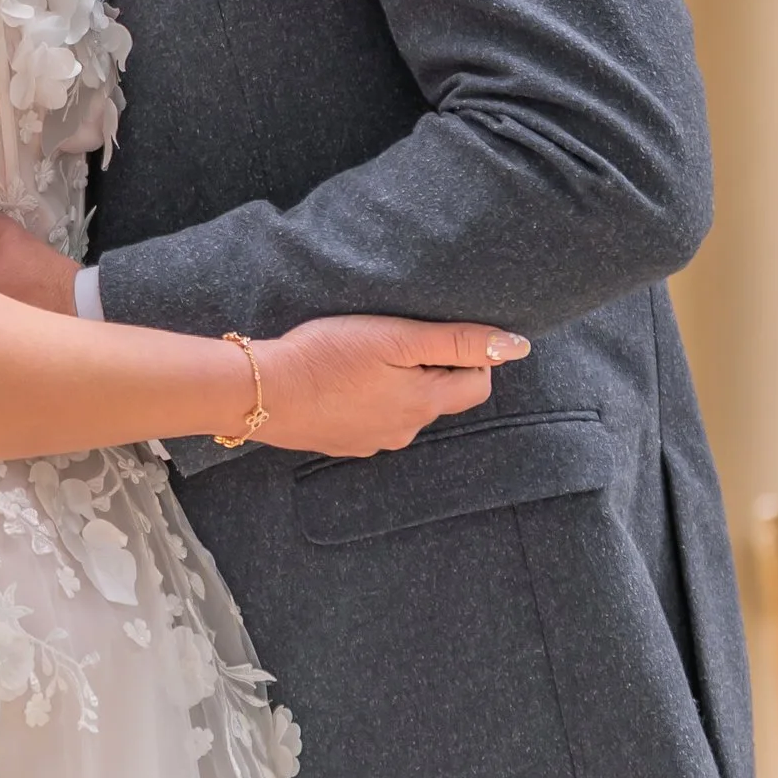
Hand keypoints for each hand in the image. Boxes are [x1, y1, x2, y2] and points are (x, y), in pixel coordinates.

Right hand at [251, 315, 526, 458]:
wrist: (260, 392)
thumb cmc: (327, 357)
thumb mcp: (398, 337)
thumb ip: (458, 341)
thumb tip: (517, 347)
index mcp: (424, 405)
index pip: (477, 385)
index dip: (466, 355)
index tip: (431, 333)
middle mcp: (405, 432)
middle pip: (440, 396)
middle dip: (429, 368)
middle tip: (393, 339)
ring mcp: (372, 443)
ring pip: (405, 408)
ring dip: (397, 384)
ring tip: (363, 358)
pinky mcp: (343, 443)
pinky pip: (373, 419)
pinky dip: (367, 399)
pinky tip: (342, 381)